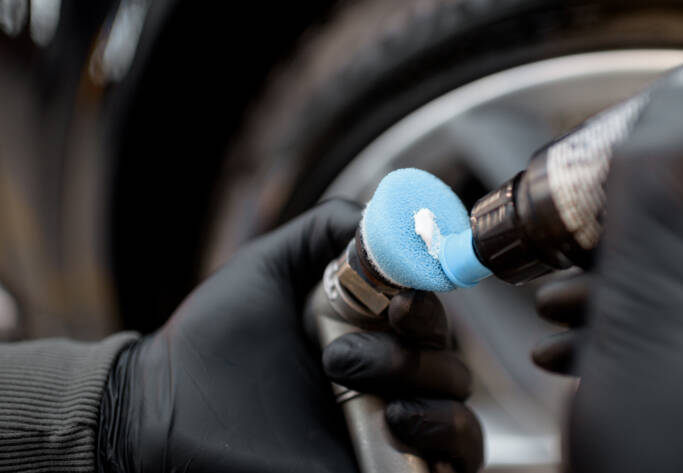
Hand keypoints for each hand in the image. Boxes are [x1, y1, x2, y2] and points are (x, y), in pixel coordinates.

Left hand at [97, 200, 481, 472]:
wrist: (166, 412)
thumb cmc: (212, 343)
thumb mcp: (268, 264)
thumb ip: (329, 230)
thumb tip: (390, 215)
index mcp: (370, 334)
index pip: (432, 319)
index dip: (429, 304)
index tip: (401, 299)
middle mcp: (388, 381)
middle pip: (451, 362)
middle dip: (411, 349)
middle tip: (341, 352)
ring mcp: (390, 431)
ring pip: (460, 408)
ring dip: (423, 385)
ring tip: (348, 378)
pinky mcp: (388, 470)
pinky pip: (458, 460)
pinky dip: (446, 434)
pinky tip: (394, 419)